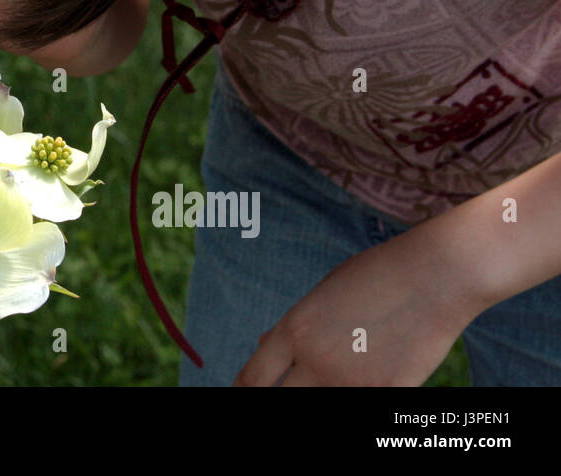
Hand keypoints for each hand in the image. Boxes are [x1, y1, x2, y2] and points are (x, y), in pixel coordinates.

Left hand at [233, 229, 480, 385]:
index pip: (253, 378)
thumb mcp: (323, 293)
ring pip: (318, 405)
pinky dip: (361, 394)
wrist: (436, 275)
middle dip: (277, 398)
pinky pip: (364, 407)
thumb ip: (294, 326)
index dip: (245, 390)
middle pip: (278, 400)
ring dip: (319, 394)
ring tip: (330, 379)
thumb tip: (263, 346)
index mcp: (294, 331)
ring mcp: (353, 382)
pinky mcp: (388, 392)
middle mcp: (316, 361)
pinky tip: (366, 382)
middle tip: (286, 391)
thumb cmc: (377, 276)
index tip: (246, 392)